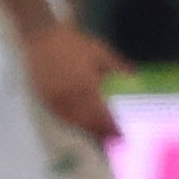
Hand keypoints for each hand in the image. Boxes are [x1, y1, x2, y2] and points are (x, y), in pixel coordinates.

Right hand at [24, 20, 127, 143]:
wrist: (42, 37)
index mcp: (86, 87)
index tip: (124, 135)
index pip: (102, 116)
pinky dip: (73, 124)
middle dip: (102, 134)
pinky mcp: (45, 98)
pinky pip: (61, 117)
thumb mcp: (101, 53)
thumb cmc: (74, 44)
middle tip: (116, 140)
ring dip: (88, 132)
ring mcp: (56, 100)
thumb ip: (119, 68)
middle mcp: (70, 98)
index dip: (112, 128)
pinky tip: (81, 126)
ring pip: (73, 123)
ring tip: (102, 137)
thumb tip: (136, 78)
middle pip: (88, 124)